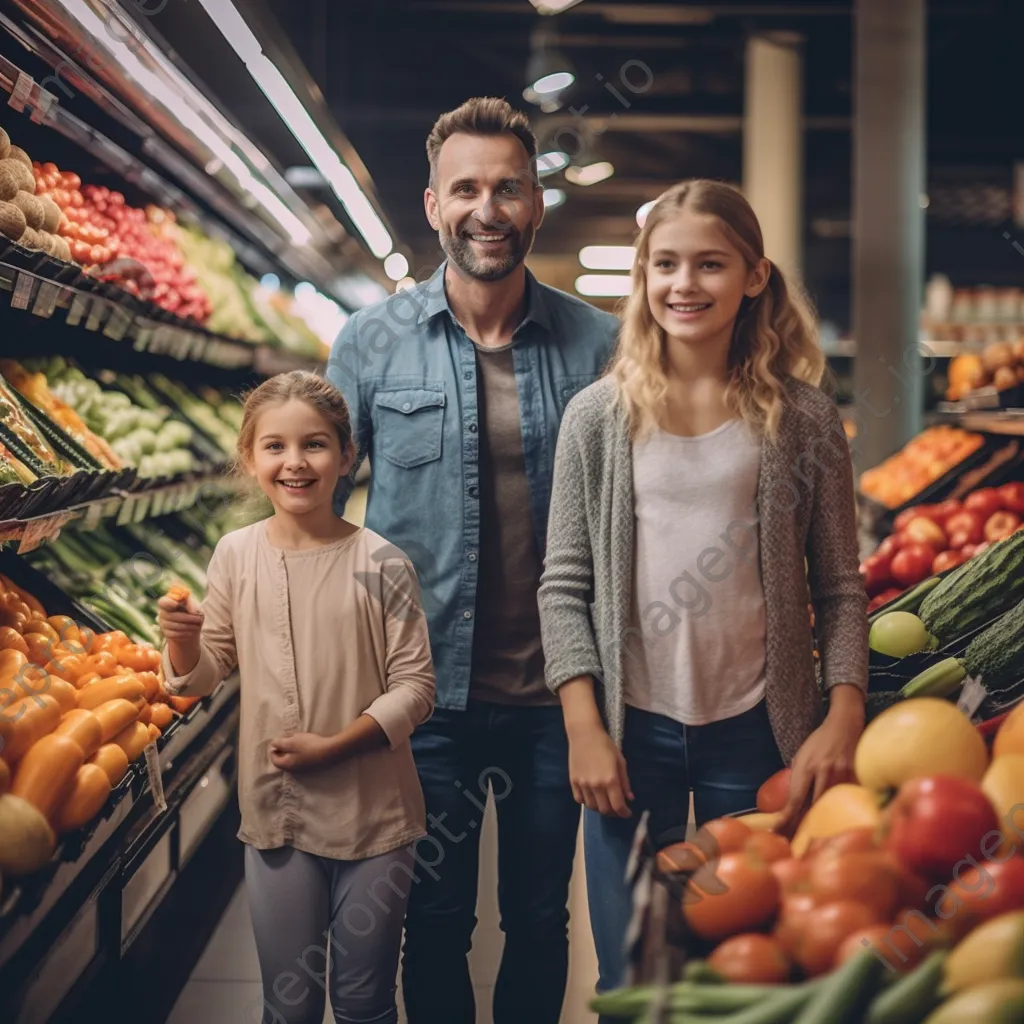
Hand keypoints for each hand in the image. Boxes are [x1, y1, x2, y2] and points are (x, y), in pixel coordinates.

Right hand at [156, 594, 203, 641]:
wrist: (192, 626)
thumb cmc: (192, 612)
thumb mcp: (195, 605)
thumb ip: (192, 605)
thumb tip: (193, 612)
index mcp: (169, 602)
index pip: (163, 602)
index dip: (169, 603)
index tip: (177, 604)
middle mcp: (163, 612)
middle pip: (171, 616)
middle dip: (187, 618)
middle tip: (199, 619)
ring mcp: (163, 623)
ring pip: (174, 626)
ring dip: (188, 626)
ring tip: (197, 626)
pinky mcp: (166, 633)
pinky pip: (174, 634)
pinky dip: (185, 633)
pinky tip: (191, 632)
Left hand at [270, 732, 337, 772]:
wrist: (331, 751)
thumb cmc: (309, 746)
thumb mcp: (292, 742)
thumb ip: (280, 743)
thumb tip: (273, 744)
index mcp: (287, 764)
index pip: (274, 760)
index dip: (272, 750)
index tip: (275, 741)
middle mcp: (294, 769)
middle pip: (283, 761)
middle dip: (282, 750)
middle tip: (284, 740)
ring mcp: (304, 768)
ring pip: (293, 760)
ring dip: (291, 751)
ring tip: (295, 740)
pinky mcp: (312, 765)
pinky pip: (301, 759)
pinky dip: (299, 752)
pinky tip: (305, 744)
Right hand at [568, 727, 633, 817]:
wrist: (584, 734)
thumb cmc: (605, 744)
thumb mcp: (620, 761)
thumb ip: (625, 781)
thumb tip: (630, 798)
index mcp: (610, 779)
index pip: (618, 805)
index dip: (624, 813)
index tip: (627, 813)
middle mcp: (596, 785)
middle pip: (605, 809)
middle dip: (613, 812)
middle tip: (617, 808)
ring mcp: (583, 784)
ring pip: (592, 807)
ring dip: (600, 808)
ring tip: (605, 803)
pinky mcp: (573, 781)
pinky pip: (580, 800)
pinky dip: (587, 802)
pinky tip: (592, 797)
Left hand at [778, 695, 863, 833]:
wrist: (844, 724)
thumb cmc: (820, 741)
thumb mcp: (802, 756)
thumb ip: (799, 778)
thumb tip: (793, 803)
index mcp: (806, 767)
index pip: (795, 799)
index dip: (787, 818)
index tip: (778, 832)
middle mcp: (823, 772)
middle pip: (812, 808)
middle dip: (802, 828)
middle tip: (793, 846)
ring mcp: (842, 775)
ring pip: (830, 807)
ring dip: (821, 825)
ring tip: (812, 844)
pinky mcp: (857, 776)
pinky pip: (848, 800)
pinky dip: (841, 813)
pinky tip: (838, 827)